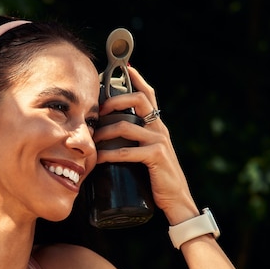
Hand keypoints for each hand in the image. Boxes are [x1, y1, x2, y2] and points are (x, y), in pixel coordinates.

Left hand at [92, 66, 199, 224]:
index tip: (123, 67)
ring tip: (93, 139)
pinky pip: (127, 152)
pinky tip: (99, 157)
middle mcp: (160, 130)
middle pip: (139, 101)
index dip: (136, 79)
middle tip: (98, 108)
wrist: (177, 201)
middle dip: (114, 100)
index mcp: (157, 126)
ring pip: (126, 126)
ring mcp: (159, 142)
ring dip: (105, 131)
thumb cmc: (157, 178)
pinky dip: (109, 154)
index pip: (148, 95)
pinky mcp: (156, 157)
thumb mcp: (148, 155)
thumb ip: (135, 143)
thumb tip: (109, 137)